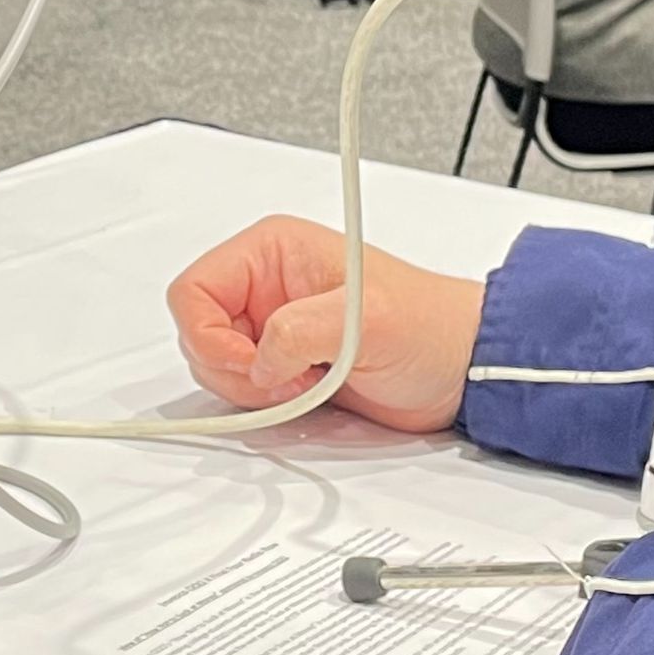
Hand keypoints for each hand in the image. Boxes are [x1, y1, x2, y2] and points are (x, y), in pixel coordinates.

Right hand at [166, 215, 483, 432]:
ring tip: (302, 386)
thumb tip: (261, 359)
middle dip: (232, 367)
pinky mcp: (285, 363)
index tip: (252, 362)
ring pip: (215, 364)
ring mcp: (273, 326)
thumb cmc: (429, 327)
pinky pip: (242, 388)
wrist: (460, 369)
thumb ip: (301, 330)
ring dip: (250, 388)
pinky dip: (262, 403)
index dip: (209, 335)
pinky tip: (305, 396)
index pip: (193, 290)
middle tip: (284, 380)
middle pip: (198, 331)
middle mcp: (266, 285)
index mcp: (273, 251)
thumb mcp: (365, 319)